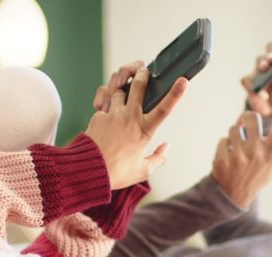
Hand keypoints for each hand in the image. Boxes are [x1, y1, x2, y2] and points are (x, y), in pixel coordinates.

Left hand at [86, 65, 187, 189]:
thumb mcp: (143, 171)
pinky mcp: (98, 114)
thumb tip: (167, 146)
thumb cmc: (116, 172)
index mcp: (144, 130)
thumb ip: (159, 158)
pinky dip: (106, 95)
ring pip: (118, 88)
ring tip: (125, 78)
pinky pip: (103, 97)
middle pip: (138, 86)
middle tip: (144, 69)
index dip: (175, 94)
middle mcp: (129, 118)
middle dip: (142, 73)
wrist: (88, 171)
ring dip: (122, 82)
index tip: (183, 81)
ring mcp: (112, 114)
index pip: (164, 109)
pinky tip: (108, 97)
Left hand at [212, 84, 271, 208]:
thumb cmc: (257, 177)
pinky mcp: (222, 158)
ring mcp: (239, 156)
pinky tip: (228, 157)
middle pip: (250, 117)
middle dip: (246, 119)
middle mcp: (257, 152)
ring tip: (237, 148)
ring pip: (234, 127)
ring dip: (234, 134)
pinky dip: (224, 146)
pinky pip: (223, 139)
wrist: (232, 196)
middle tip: (246, 128)